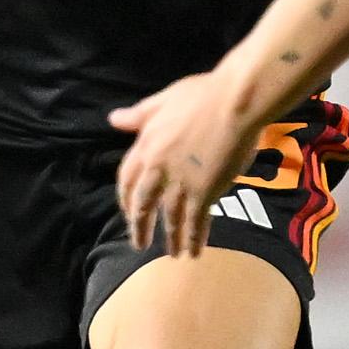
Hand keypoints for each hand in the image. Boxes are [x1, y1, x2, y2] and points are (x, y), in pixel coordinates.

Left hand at [111, 72, 260, 256]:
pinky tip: (196, 252)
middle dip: (141, 227)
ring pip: (170, 217)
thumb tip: (113, 120)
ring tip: (174, 254)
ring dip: (171, 238)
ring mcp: (181, 182)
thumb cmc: (202, 95)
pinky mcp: (205, 191)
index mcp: (146, 146)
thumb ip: (139, 115)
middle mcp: (158, 169)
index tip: (129, 211)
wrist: (235, 102)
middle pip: (143, 204)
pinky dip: (195, 238)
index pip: (127, 179)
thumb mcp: (163, 100)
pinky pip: (196, 221)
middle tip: (140, 244)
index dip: (126, 198)